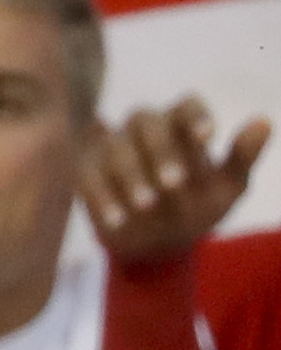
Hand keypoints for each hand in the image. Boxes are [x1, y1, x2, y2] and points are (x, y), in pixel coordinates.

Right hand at [84, 98, 270, 264]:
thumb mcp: (228, 189)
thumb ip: (243, 156)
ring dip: (133, 176)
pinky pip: (88, 177)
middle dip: (160, 150)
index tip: (207, 138)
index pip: (187, 106)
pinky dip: (103, 197)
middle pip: (145, 120)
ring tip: (148, 205)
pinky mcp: (86, 172)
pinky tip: (119, 219)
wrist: (159, 244)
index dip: (195, 116)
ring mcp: (111, 149)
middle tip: (175, 183)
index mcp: (182, 128)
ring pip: (116, 148)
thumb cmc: (198, 208)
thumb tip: (264, 120)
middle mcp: (144, 131)